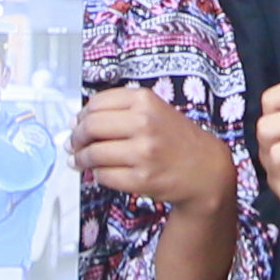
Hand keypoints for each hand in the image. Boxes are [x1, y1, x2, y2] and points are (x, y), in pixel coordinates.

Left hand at [74, 83, 235, 215]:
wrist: (205, 170)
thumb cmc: (178, 140)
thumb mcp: (155, 111)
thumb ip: (121, 111)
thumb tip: (78, 122)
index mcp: (145, 101)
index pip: (97, 103)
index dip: (81, 115)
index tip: (77, 123)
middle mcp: (144, 124)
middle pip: (91, 127)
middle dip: (76, 137)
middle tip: (73, 144)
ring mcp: (143, 153)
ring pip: (94, 154)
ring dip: (81, 159)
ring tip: (80, 161)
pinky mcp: (142, 179)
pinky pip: (104, 176)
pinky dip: (97, 175)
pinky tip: (100, 172)